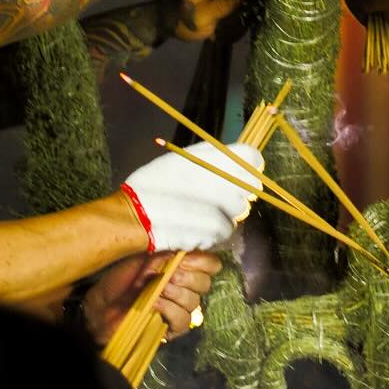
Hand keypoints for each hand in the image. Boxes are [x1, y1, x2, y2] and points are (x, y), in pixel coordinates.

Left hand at [82, 249, 221, 344]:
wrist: (98, 306)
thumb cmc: (117, 280)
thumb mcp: (140, 259)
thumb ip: (165, 254)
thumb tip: (186, 249)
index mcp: (181, 268)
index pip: (210, 264)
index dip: (203, 261)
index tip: (186, 258)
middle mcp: (185, 288)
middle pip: (205, 283)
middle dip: (187, 278)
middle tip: (168, 276)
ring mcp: (179, 309)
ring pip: (194, 302)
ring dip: (176, 294)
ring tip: (157, 290)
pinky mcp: (171, 328)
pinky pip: (183, 320)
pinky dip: (170, 311)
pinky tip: (155, 305)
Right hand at [123, 140, 263, 250]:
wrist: (136, 214)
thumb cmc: (156, 183)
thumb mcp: (183, 158)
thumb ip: (215, 157)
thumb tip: (242, 163)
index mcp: (216, 158)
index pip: (253, 158)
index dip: (249, 167)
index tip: (239, 174)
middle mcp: (225, 180)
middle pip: (250, 187)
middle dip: (236, 192)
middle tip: (213, 196)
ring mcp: (223, 207)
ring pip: (239, 211)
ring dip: (225, 212)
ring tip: (198, 211)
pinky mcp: (217, 230)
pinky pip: (226, 230)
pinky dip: (214, 231)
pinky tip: (194, 225)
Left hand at [166, 0, 244, 42]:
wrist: (163, 23)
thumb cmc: (180, 18)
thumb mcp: (203, 15)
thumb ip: (224, 4)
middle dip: (250, 0)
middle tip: (248, 17)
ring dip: (241, 10)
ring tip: (233, 26)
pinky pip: (234, 2)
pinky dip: (235, 14)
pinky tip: (228, 27)